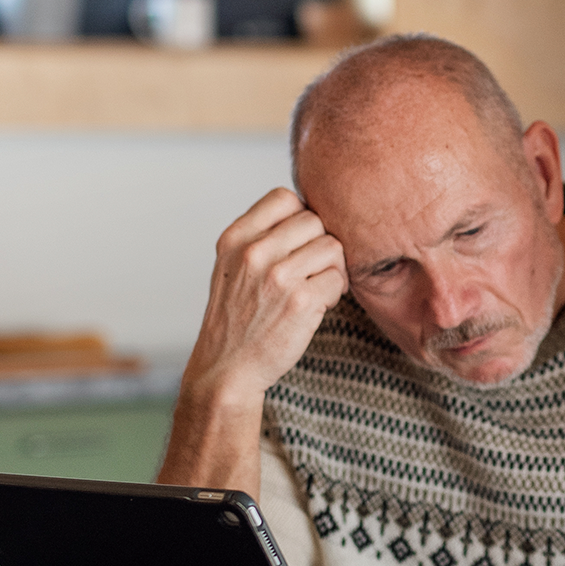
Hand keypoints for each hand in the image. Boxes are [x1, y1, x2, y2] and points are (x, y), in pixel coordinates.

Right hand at [156, 189, 346, 491]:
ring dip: (333, 268)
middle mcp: (254, 253)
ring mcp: (278, 277)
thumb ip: (261, 236)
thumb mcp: (232, 266)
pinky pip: (339, 279)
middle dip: (320, 244)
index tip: (298, 242)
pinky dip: (336, 292)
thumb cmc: (235, 317)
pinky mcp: (301, 303)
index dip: (300, 216)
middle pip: (314, 220)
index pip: (284, 197)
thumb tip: (310, 212)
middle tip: (312, 269)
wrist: (226, 368)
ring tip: (317, 286)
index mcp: (235, 238)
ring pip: (333, 247)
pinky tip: (319, 305)